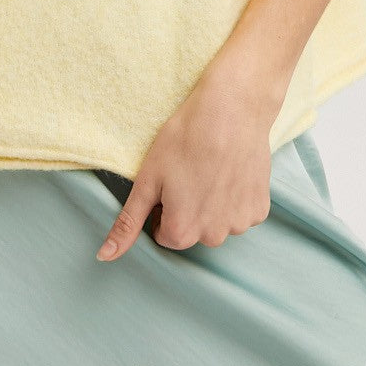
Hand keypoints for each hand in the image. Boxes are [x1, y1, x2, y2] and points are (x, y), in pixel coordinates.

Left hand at [95, 50, 283, 261]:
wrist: (232, 109)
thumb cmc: (186, 138)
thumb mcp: (147, 179)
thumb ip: (128, 223)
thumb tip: (105, 256)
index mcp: (182, 232)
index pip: (164, 233)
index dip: (163, 206)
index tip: (170, 181)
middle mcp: (214, 237)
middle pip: (192, 231)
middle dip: (187, 208)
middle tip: (189, 172)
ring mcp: (240, 224)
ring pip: (217, 222)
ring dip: (212, 204)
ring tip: (210, 169)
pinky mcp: (260, 209)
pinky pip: (240, 212)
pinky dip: (234, 197)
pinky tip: (230, 171)